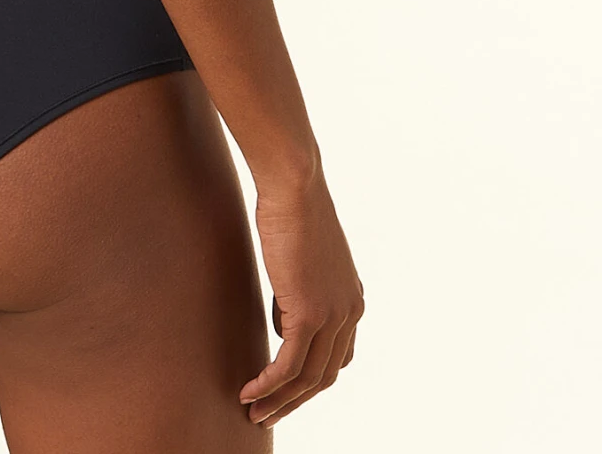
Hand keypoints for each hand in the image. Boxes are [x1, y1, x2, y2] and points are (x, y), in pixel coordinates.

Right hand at [238, 169, 363, 428]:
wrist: (294, 185)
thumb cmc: (290, 210)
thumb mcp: (299, 260)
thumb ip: (296, 294)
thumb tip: (281, 323)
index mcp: (351, 299)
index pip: (337, 356)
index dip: (311, 380)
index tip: (286, 391)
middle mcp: (350, 312)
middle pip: (324, 376)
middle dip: (294, 401)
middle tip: (267, 416)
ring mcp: (333, 315)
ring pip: (307, 378)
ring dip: (279, 402)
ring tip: (253, 413)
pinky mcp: (309, 313)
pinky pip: (288, 365)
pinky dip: (269, 385)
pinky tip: (250, 392)